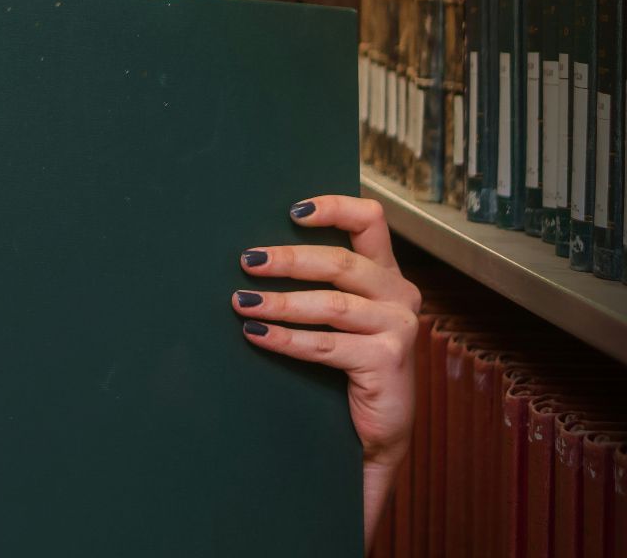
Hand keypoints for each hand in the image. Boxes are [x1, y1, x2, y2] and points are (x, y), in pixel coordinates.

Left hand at [232, 194, 419, 544]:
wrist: (378, 431)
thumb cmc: (348, 365)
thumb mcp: (339, 317)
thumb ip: (318, 283)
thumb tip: (252, 256)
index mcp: (385, 274)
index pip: (370, 222)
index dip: (334, 207)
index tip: (291, 211)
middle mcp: (399, 294)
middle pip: (341, 262)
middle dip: (288, 260)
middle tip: (246, 261)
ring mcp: (398, 327)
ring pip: (332, 304)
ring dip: (281, 302)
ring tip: (240, 303)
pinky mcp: (388, 360)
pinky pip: (328, 345)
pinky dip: (287, 339)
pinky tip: (257, 334)